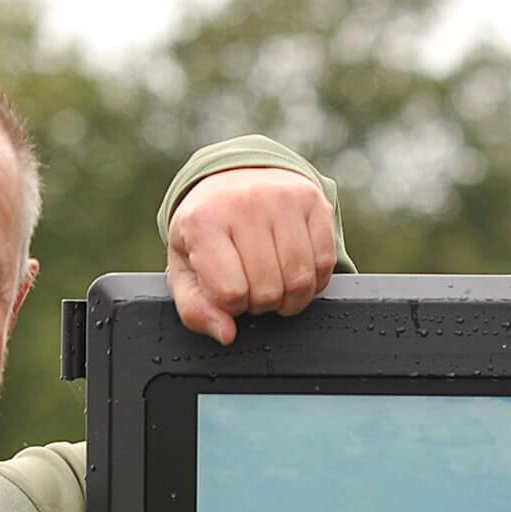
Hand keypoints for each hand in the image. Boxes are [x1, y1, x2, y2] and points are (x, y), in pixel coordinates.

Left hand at [166, 167, 341, 344]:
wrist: (235, 178)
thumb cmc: (209, 230)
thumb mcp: (186, 268)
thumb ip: (195, 309)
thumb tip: (226, 333)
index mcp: (203, 221)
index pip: (230, 293)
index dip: (231, 305)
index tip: (227, 290)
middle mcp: (244, 203)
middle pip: (268, 290)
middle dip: (262, 303)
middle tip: (253, 288)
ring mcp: (282, 198)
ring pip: (300, 280)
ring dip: (290, 297)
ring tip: (275, 284)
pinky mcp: (312, 200)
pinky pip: (324, 263)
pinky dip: (314, 280)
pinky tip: (296, 272)